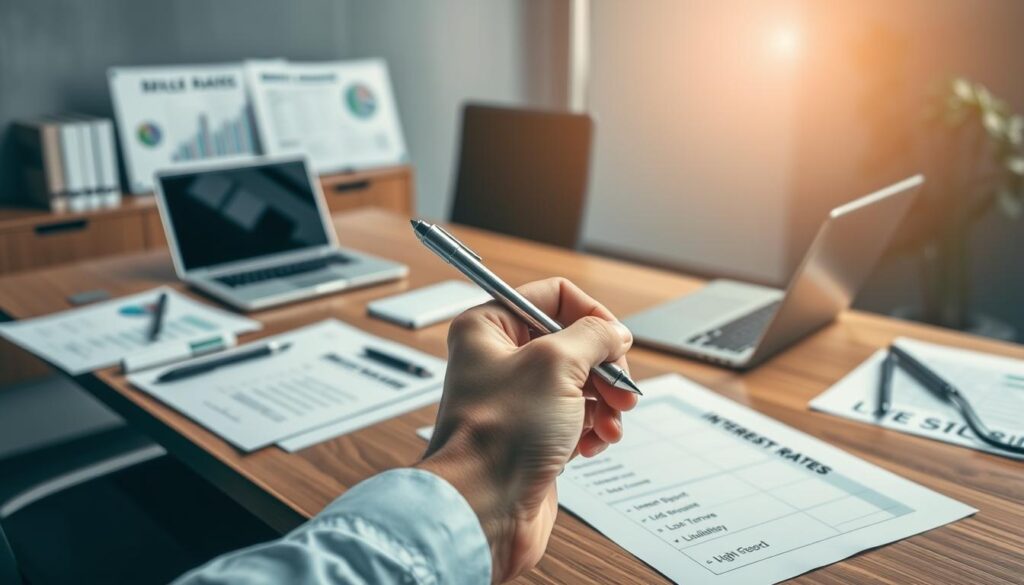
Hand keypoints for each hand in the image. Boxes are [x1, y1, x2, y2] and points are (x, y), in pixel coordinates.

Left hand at [417, 277, 636, 582]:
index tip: (614, 341)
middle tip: (621, 391)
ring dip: (605, 402)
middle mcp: (500, 359)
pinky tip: (594, 444)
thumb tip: (614, 333)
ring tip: (610, 424)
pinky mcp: (533, 434)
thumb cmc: (499, 438)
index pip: (553, 297)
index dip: (591, 315)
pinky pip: (577, 418)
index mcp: (489, 328)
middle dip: (605, 368)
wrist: (484, 509)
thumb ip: (593, 336)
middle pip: (574, 342)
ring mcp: (518, 400)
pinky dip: (594, 428)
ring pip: (581, 383)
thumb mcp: (556, 364)